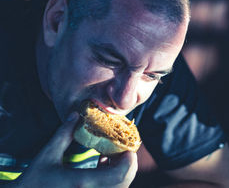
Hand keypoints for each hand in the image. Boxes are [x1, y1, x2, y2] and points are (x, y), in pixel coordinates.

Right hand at [12, 112, 137, 187]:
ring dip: (120, 170)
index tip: (126, 145)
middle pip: (124, 182)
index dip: (129, 159)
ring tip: (110, 153)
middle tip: (121, 147)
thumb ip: (64, 134)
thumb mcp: (47, 155)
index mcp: (83, 182)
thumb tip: (76, 114)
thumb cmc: (33, 181)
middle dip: (127, 163)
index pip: (120, 174)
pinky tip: (102, 163)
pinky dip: (112, 178)